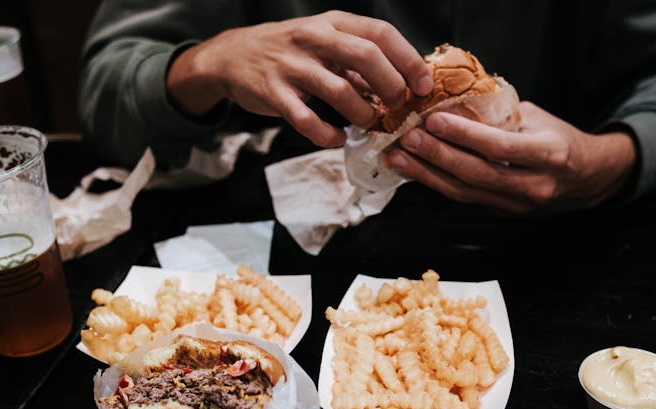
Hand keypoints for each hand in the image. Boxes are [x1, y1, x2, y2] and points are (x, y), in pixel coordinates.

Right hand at [167, 10, 430, 146]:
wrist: (232, 57)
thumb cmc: (288, 51)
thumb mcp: (323, 43)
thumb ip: (357, 60)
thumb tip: (399, 83)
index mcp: (332, 23)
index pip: (380, 34)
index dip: (409, 60)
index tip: (424, 86)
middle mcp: (313, 39)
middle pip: (366, 57)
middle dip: (391, 87)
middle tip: (398, 107)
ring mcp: (292, 66)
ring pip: (340, 92)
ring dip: (362, 114)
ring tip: (369, 123)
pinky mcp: (274, 94)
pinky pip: (308, 121)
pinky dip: (328, 135)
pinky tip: (338, 138)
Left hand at [387, 102, 636, 212]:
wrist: (587, 179)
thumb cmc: (560, 140)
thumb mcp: (538, 119)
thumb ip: (500, 115)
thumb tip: (453, 101)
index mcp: (549, 155)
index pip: (499, 147)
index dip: (464, 135)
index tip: (434, 120)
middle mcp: (533, 186)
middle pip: (476, 174)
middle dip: (437, 156)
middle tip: (408, 138)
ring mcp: (516, 206)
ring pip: (464, 192)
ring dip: (427, 175)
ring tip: (399, 158)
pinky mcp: (500, 213)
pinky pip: (462, 198)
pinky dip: (435, 184)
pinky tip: (414, 171)